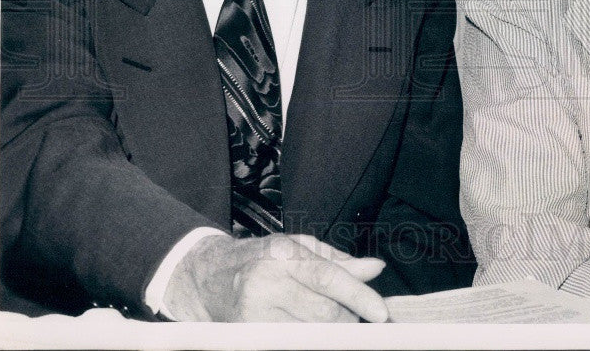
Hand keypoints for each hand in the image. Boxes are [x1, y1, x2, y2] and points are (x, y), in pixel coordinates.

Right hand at [163, 232, 388, 321]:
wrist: (209, 276)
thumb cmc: (262, 257)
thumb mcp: (300, 248)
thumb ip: (339, 261)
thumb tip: (375, 268)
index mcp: (283, 255)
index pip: (327, 277)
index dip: (357, 295)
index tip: (381, 311)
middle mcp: (267, 282)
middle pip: (322, 311)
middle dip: (348, 318)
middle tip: (357, 316)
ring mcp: (254, 312)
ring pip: (310, 332)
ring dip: (331, 331)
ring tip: (335, 322)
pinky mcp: (247, 334)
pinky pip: (291, 342)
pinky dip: (309, 339)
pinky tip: (311, 331)